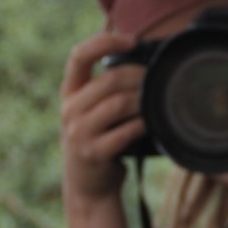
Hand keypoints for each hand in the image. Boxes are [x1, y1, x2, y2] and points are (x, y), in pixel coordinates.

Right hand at [59, 32, 146, 206]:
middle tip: (157, 81)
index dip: (105, 42)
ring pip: (119, 104)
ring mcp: (78, 133)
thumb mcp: (93, 111)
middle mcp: (70, 110)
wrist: (88, 186)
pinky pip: (125, 131)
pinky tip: (152, 125)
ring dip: (144, 101)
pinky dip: (143, 125)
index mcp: (70, 93)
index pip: (79, 55)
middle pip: (109, 80)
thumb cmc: (99, 140)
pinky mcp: (93, 153)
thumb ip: (107, 89)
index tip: (132, 40)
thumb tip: (146, 62)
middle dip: (139, 77)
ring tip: (156, 103)